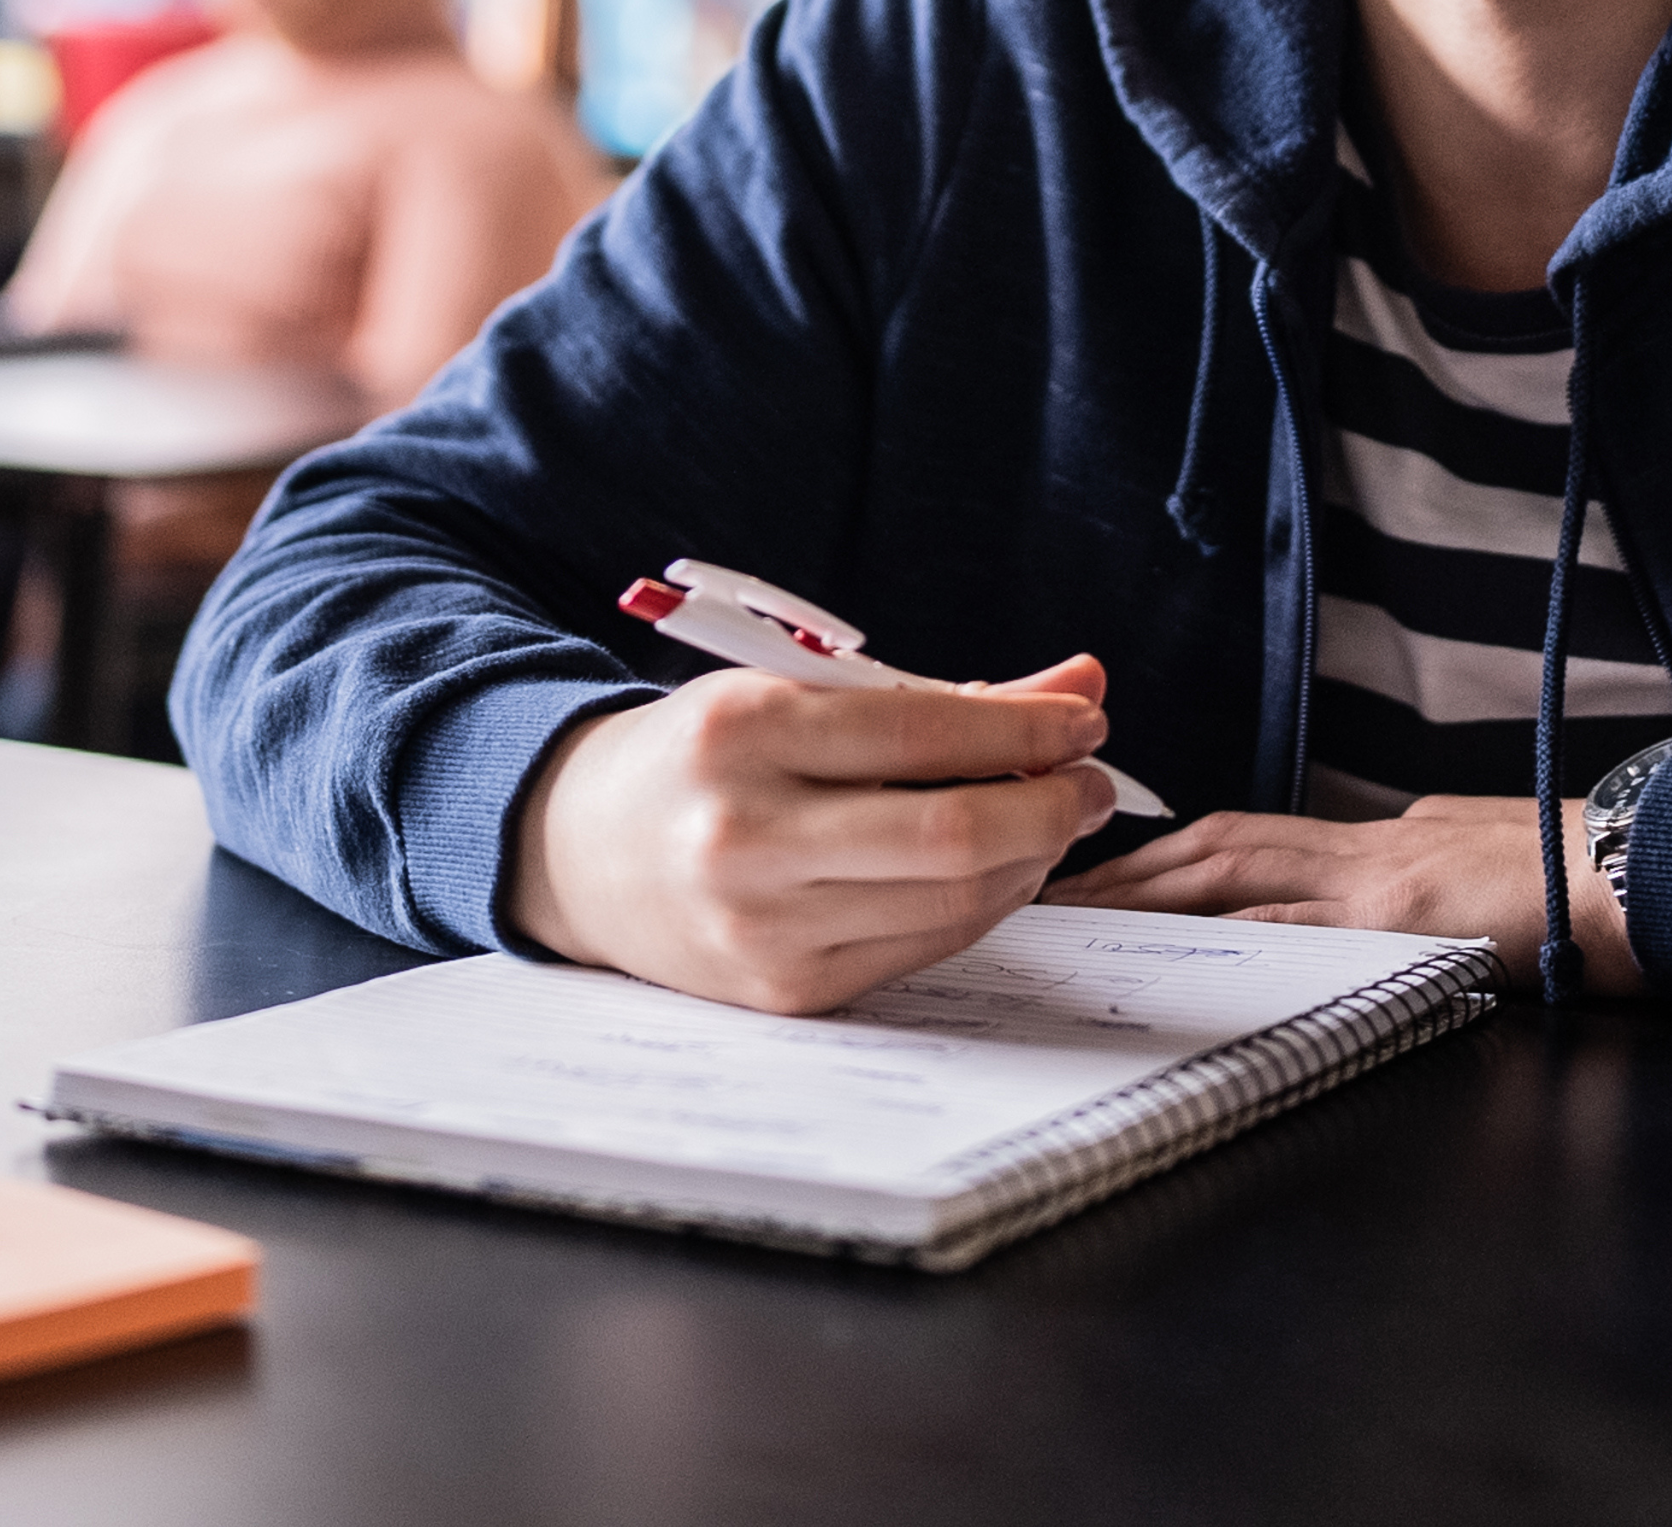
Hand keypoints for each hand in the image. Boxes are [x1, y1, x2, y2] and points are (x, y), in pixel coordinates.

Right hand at [507, 653, 1118, 1014]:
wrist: (579, 848)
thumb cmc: (709, 754)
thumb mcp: (805, 692)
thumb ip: (949, 695)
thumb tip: (1082, 680)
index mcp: (747, 728)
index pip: (928, 729)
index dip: (1030, 726)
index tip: (1085, 715)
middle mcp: (746, 831)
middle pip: (952, 833)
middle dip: (1051, 804)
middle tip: (1092, 779)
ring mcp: (760, 925)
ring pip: (950, 901)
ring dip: (1031, 858)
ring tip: (1053, 816)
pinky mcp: (782, 991)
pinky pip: (921, 948)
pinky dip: (982, 905)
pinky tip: (998, 868)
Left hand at [1043, 794, 1644, 994]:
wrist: (1649, 869)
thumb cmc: (1586, 878)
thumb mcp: (1488, 863)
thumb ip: (1427, 869)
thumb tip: (1394, 886)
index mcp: (1392, 836)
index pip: (1261, 839)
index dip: (1182, 852)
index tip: (1117, 870)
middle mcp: (1372, 843)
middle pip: (1225, 842)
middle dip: (1137, 864)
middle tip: (1055, 883)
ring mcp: (1380, 875)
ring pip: (1236, 869)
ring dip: (1151, 889)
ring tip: (1079, 911)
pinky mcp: (1397, 914)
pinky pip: (1290, 925)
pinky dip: (1224, 935)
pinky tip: (1171, 950)